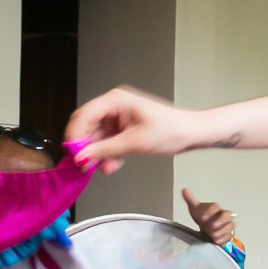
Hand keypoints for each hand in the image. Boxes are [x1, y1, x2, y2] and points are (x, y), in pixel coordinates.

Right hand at [67, 87, 202, 173]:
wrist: (194, 134)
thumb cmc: (172, 130)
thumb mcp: (135, 143)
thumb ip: (105, 150)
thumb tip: (81, 157)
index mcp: (115, 100)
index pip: (83, 116)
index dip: (74, 136)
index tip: (73, 154)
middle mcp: (114, 106)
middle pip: (87, 127)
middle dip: (87, 148)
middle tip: (86, 166)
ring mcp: (119, 117)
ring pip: (97, 137)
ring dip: (99, 154)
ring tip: (105, 168)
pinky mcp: (125, 128)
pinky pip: (108, 141)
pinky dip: (108, 153)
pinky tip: (113, 164)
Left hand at [181, 188, 236, 247]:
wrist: (206, 230)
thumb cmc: (202, 218)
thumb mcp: (195, 209)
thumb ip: (190, 200)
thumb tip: (184, 189)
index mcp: (215, 208)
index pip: (215, 207)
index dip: (209, 211)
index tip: (202, 217)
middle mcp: (224, 216)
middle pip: (227, 215)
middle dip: (221, 220)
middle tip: (212, 226)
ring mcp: (227, 225)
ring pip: (230, 226)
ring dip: (222, 231)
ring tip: (213, 235)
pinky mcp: (229, 234)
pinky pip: (230, 235)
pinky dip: (224, 238)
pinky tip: (216, 241)